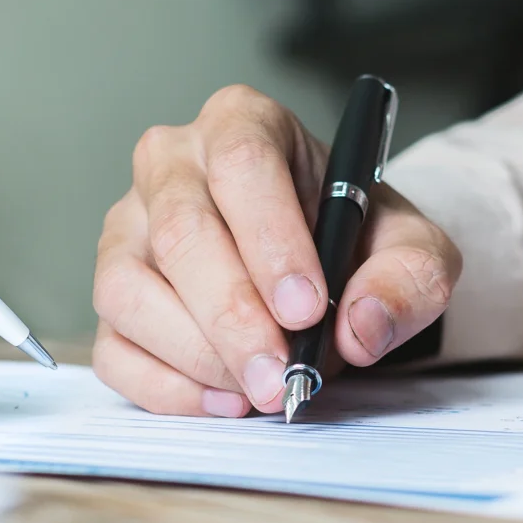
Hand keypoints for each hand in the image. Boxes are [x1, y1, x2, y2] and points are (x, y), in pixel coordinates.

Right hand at [93, 85, 459, 415]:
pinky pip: (113, 346)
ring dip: (197, 354)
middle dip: (232, 316)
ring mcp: (129, 228)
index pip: (242, 165)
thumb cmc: (351, 239)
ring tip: (260, 388)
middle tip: (281, 373)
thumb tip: (360, 327)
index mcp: (243, 123)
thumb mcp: (411, 248)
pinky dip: (165, 387)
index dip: (270, 239)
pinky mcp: (111, 294)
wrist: (322, 267)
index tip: (305, 308)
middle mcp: (172, 164)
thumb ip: (408, 278)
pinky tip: (225, 399)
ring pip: (128, 289)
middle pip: (181, 232)